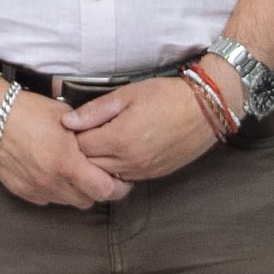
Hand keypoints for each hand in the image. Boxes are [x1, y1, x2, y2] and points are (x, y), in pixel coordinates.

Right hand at [0, 88, 133, 208]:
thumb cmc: (27, 110)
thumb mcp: (65, 117)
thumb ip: (87, 137)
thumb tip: (105, 148)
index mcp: (67, 163)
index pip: (105, 190)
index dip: (118, 186)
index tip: (121, 178)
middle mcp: (52, 181)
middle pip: (88, 200)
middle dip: (97, 189)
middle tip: (98, 173)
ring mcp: (35, 188)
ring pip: (68, 202)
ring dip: (75, 191)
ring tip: (73, 171)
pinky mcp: (20, 190)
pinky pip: (47, 198)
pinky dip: (54, 190)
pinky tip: (51, 172)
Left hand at [62, 76, 221, 180]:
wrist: (205, 110)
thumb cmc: (166, 97)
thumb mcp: (127, 95)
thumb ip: (95, 111)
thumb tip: (67, 122)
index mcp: (119, 139)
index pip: (80, 147)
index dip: (73, 135)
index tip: (74, 125)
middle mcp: (130, 160)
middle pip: (90, 165)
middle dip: (82, 151)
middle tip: (84, 134)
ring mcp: (143, 170)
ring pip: (106, 175)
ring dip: (98, 163)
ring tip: (100, 143)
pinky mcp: (154, 175)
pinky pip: (125, 178)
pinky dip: (116, 169)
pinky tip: (117, 153)